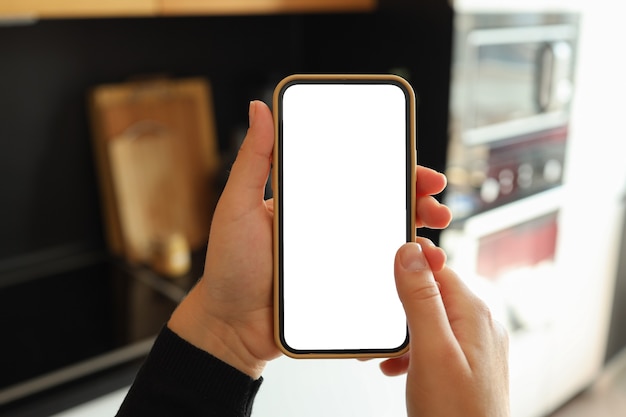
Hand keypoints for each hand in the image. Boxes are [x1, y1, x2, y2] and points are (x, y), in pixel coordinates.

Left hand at [169, 100, 451, 378]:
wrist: (230, 326)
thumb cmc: (229, 265)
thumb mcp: (237, 206)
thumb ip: (253, 161)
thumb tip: (260, 109)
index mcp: (310, 201)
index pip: (356, 175)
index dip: (389, 167)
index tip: (414, 163)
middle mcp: (330, 226)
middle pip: (381, 205)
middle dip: (416, 198)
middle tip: (435, 199)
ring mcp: (340, 257)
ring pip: (388, 240)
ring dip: (418, 233)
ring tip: (435, 233)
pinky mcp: (345, 287)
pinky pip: (382, 276)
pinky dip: (405, 271)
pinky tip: (420, 269)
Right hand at [382, 243, 509, 416]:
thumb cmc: (455, 413)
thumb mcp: (431, 351)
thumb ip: (420, 299)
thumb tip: (410, 252)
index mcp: (473, 313)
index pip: (437, 267)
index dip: (407, 266)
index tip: (380, 274)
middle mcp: (478, 326)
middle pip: (431, 294)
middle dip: (399, 308)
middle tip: (378, 331)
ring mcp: (474, 347)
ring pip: (429, 321)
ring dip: (402, 333)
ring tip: (383, 356)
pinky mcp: (465, 365)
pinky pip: (434, 343)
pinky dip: (412, 351)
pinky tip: (398, 368)